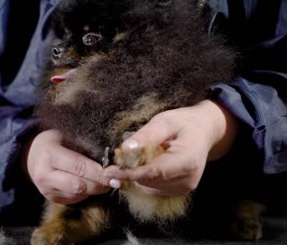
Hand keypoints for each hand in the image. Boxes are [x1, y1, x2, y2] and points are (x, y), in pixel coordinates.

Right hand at [22, 129, 110, 203]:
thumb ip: (85, 147)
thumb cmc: (54, 141)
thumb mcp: (66, 136)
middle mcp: (45, 175)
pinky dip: (87, 193)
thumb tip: (110, 158)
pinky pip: (75, 199)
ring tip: (108, 181)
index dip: (98, 172)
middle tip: (117, 179)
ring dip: (96, 189)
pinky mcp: (52, 199)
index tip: (116, 172)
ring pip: (79, 195)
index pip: (78, 166)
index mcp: (49, 155)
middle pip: (79, 185)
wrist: (30, 155)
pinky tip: (94, 184)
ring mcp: (47, 190)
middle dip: (100, 184)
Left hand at [104, 100, 238, 195]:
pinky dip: (142, 177)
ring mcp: (184, 187)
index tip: (109, 171)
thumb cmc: (184, 123)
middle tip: (116, 158)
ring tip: (139, 154)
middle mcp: (187, 179)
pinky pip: (151, 188)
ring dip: (135, 174)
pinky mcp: (178, 190)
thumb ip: (146, 135)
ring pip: (147, 186)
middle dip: (129, 171)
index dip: (129, 173)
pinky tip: (146, 162)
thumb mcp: (165, 121)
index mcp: (187, 160)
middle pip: (148, 181)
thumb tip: (125, 149)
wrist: (203, 131)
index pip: (154, 172)